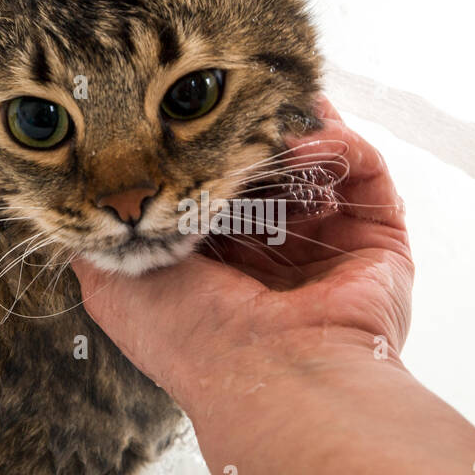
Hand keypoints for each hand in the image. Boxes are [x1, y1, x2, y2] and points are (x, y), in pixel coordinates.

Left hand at [71, 96, 412, 410]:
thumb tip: (96, 201)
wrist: (271, 380)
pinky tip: (311, 140)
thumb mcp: (112, 283)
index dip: (205, 145)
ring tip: (279, 108)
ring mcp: (330, 246)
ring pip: (318, 163)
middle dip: (256, 128)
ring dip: (298, 128)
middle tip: (245, 94)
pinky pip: (365, 175)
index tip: (191, 108)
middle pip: (270, 168)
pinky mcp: (378, 240)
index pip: (216, 186)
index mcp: (217, 264)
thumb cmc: (192, 338)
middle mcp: (275, 254)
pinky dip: (340, 145)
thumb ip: (100, 237)